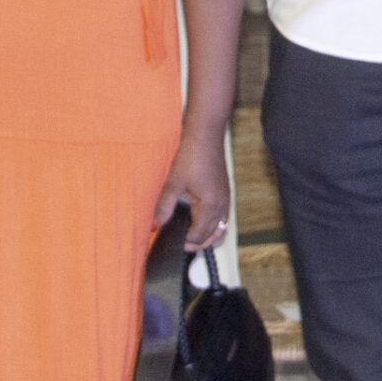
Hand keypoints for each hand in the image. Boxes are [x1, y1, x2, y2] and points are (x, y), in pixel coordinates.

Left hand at [156, 127, 231, 251]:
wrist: (205, 136)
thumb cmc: (191, 156)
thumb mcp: (173, 183)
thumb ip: (164, 207)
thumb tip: (155, 225)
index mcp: (210, 206)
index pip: (198, 236)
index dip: (185, 242)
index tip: (171, 241)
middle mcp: (222, 206)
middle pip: (212, 236)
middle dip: (197, 244)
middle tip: (180, 244)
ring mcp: (226, 200)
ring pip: (220, 228)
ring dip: (207, 236)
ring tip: (190, 237)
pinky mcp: (225, 193)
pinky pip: (222, 218)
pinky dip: (213, 224)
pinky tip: (200, 220)